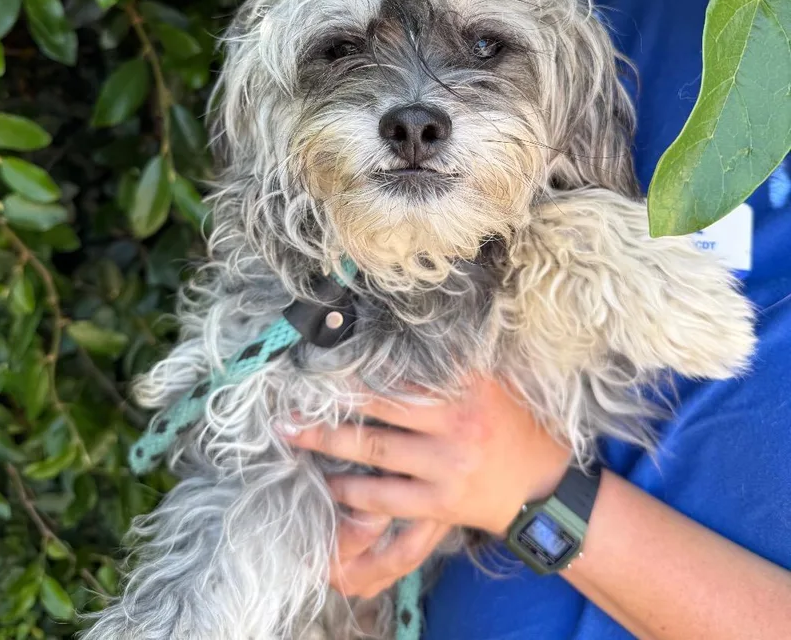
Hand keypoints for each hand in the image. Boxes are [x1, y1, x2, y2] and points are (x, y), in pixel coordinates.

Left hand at [281, 377, 569, 596]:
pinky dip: (354, 491)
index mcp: (468, 384)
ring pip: (375, 450)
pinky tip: (330, 484)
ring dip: (328, 443)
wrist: (545, 488)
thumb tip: (411, 332)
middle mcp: (457, 420)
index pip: (405, 369)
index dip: (360, 366)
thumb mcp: (493, 384)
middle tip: (288, 401)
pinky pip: (387, 497)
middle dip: (331, 404)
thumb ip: (453, 364)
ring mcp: (448, 463)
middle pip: (380, 407)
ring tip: (293, 434)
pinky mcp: (443, 502)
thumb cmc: (512, 426)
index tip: (322, 360)